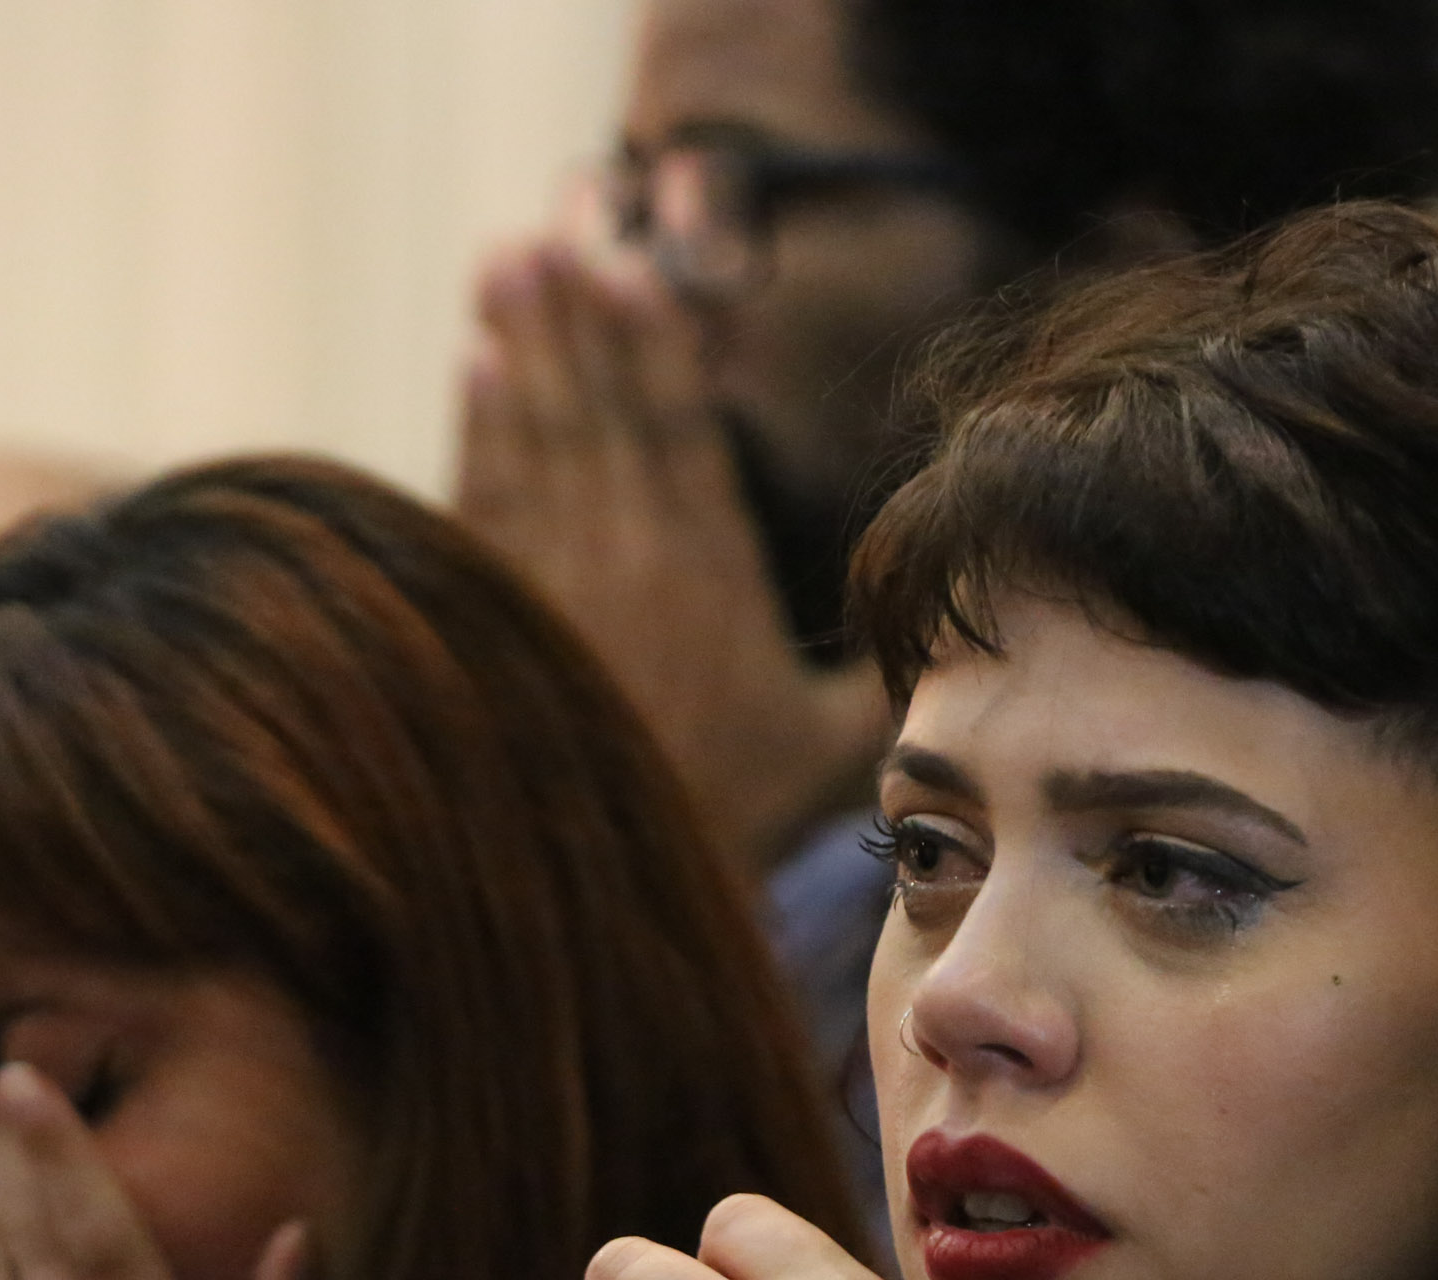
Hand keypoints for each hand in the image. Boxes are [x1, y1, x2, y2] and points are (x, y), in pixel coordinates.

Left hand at [455, 242, 886, 874]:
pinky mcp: (490, 615)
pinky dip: (476, 428)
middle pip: (602, 410)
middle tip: (559, 230)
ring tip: (508, 262)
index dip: (655, 346)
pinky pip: (482, 496)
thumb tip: (962, 614)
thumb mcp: (830, 754)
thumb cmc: (726, 816)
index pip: (679, 434)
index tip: (635, 269)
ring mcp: (551, 583)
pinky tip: (475, 369)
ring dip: (525, 343)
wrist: (601, 890)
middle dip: (579, 314)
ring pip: (539, 435)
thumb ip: (879, 677)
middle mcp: (628, 561)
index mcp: (710, 577)